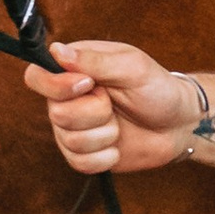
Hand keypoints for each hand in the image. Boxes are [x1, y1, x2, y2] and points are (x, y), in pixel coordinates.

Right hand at [24, 38, 202, 176]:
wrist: (178, 125)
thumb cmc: (157, 89)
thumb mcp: (131, 66)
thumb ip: (94, 60)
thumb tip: (56, 50)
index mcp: (73, 70)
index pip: (36, 76)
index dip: (56, 86)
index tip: (88, 85)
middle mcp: (66, 99)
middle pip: (56, 113)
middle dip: (95, 112)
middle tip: (115, 103)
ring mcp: (72, 128)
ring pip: (69, 140)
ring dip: (105, 134)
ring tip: (119, 123)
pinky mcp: (83, 154)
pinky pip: (79, 163)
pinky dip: (105, 156)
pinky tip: (118, 145)